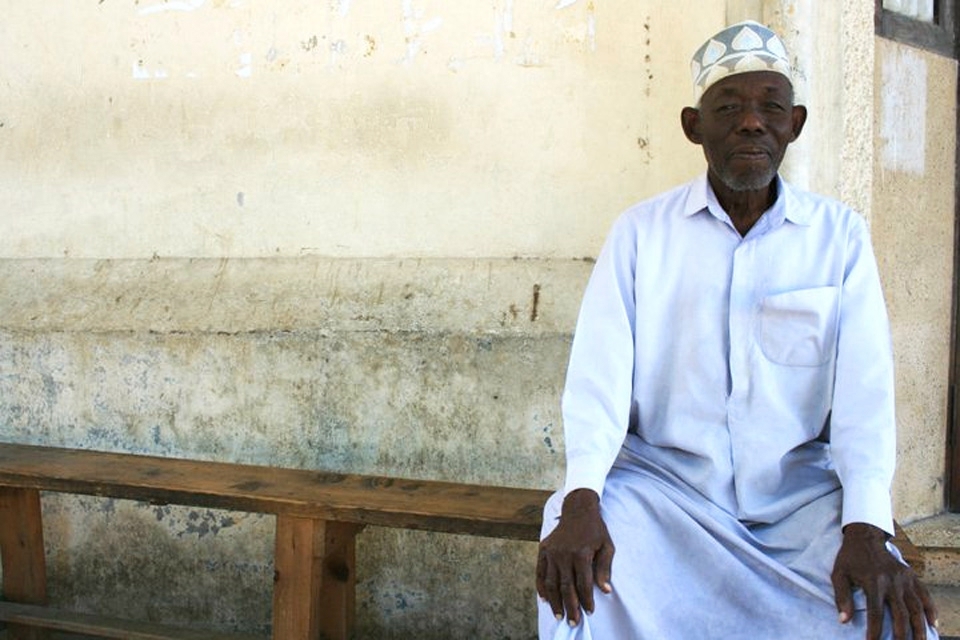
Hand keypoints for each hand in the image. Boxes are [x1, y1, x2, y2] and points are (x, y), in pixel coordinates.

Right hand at [535, 489, 614, 625]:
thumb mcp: (607, 546)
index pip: (583, 584)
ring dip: (555, 601)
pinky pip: (540, 572)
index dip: (586, 600)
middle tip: (573, 622)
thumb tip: (605, 590)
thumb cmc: (595, 529)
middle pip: (566, 587)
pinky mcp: (543, 549)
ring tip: (559, 615)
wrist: (578, 509)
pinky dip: (541, 586)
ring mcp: (551, 552)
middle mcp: (563, 554)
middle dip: (570, 607)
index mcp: (581, 553)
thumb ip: (604, 568)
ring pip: (551, 582)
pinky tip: (545, 598)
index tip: (589, 612)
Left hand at [831, 522, 937, 639]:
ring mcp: (904, 579)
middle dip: (902, 634)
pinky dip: (931, 610)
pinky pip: (924, 595)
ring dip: (920, 627)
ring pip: (916, 607)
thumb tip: (844, 620)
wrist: (865, 537)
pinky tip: (933, 624)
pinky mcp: (912, 575)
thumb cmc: (850, 559)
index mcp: (873, 581)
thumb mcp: (839, 574)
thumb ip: (841, 597)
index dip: (875, 629)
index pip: (875, 611)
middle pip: (900, 613)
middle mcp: (891, 581)